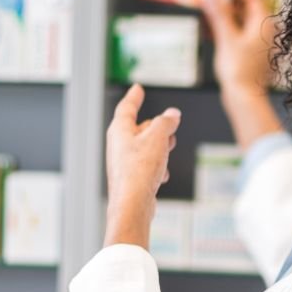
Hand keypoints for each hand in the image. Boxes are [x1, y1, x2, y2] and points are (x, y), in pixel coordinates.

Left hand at [104, 84, 180, 246]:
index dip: (134, 97)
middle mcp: (118, 145)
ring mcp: (123, 162)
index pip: (126, 107)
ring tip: (169, 148)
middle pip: (138, 128)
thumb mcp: (158, 138)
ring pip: (144, 147)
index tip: (137, 88)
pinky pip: (146, 165)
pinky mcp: (131, 177)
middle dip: (156, 125)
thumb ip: (166, 122)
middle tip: (170, 124)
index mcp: (120, 130)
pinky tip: (162, 175)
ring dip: (159, 146)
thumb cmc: (139, 170)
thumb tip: (172, 114)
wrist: (133, 203)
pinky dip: (157, 166)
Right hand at [201, 0, 276, 98]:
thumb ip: (218, 13)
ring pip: (240, 23)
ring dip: (223, 17)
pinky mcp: (250, 55)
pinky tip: (209, 31)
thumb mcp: (226, 37)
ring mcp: (258, 45)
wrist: (244, 97)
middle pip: (245, 10)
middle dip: (226, 3)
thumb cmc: (239, 69)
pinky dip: (224, 31)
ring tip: (205, 13)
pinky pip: (237, 36)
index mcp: (264, 24)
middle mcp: (264, 33)